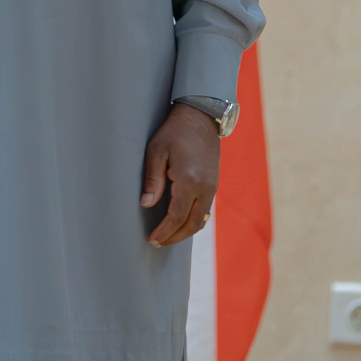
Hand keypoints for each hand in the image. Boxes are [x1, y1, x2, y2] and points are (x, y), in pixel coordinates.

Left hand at [140, 103, 220, 247]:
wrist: (201, 118)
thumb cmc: (174, 132)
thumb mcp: (156, 151)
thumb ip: (152, 180)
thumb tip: (146, 205)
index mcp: (189, 181)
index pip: (176, 216)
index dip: (164, 231)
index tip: (152, 239)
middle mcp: (204, 188)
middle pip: (191, 224)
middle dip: (174, 237)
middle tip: (158, 242)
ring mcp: (212, 188)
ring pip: (201, 220)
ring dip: (185, 232)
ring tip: (168, 236)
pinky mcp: (214, 185)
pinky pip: (205, 211)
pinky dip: (193, 221)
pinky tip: (181, 222)